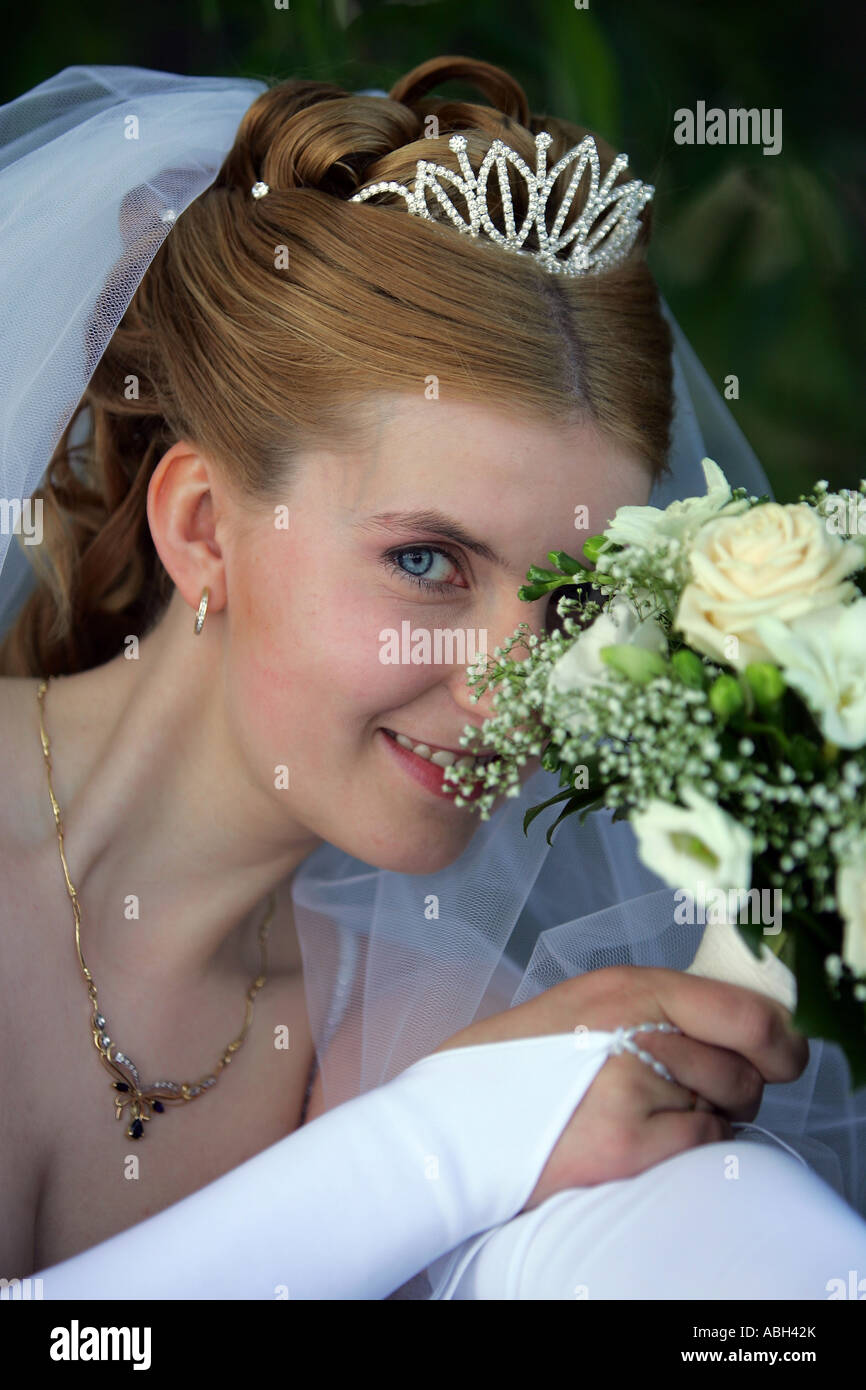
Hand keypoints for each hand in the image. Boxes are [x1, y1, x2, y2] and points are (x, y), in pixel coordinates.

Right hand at [431, 965, 808, 1211]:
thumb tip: (739, 1029)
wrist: (453, 1118)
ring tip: (658, 1113)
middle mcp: (635, 1028)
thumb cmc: (517, 1068)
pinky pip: (700, 1143)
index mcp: (627, 987)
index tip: (783, 1054)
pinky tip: (645, 1139)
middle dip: (742, 1086)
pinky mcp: (626, 1142)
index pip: (744, 1011)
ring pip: (726, 1108)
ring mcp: (631, 1086)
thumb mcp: (585, 1008)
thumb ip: (655, 1009)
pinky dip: (688, 1145)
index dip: (780, 1039)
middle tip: (709, 1093)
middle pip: (744, 1066)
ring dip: (710, 1115)